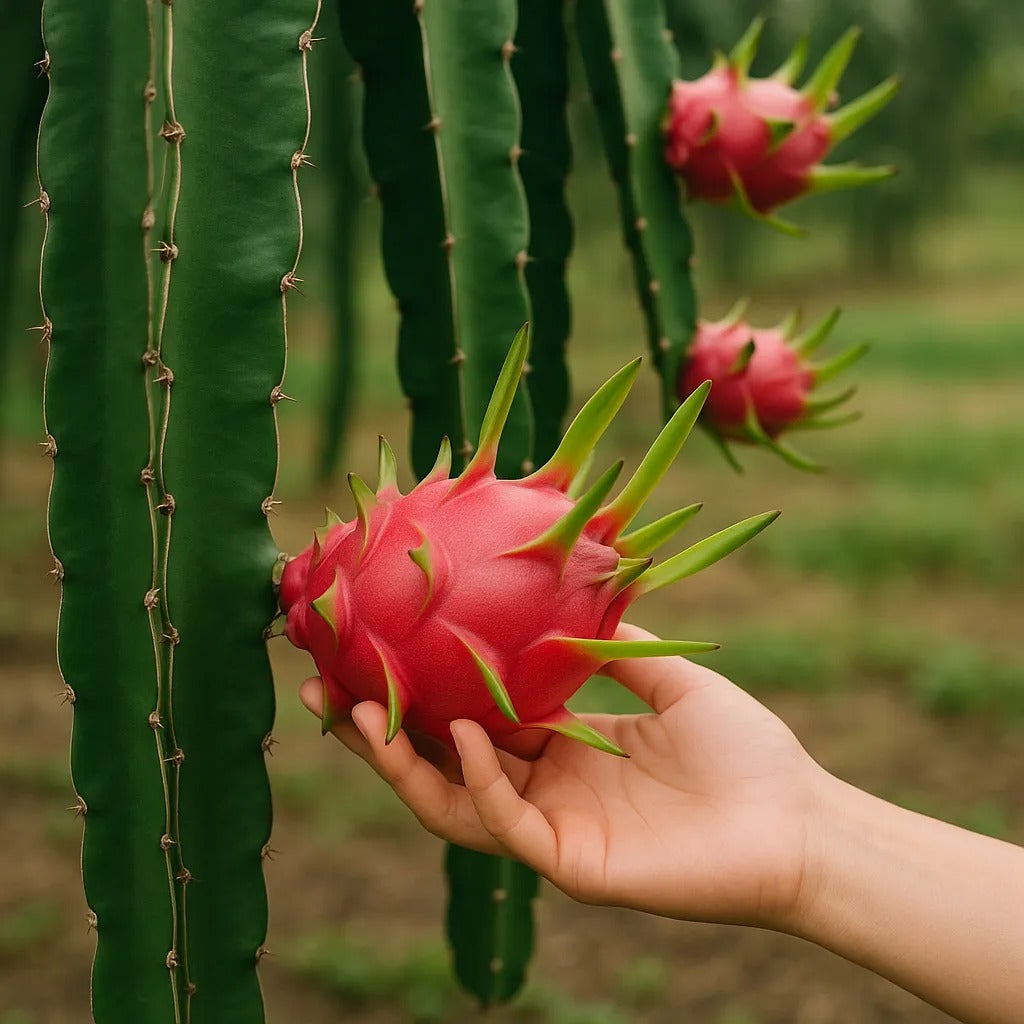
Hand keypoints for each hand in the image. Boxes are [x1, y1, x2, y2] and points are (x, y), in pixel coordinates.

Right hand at [299, 622, 825, 929]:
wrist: (799, 819)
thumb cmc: (741, 749)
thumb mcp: (663, 676)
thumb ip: (607, 643)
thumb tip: (562, 590)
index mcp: (555, 747)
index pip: (463, 719)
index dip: (414, 690)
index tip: (367, 648)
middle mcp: (539, 788)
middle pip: (437, 763)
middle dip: (375, 731)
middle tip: (320, 688)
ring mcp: (550, 830)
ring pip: (450, 801)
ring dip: (401, 760)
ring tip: (358, 714)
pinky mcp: (570, 864)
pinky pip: (505, 826)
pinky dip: (480, 779)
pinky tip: (468, 732)